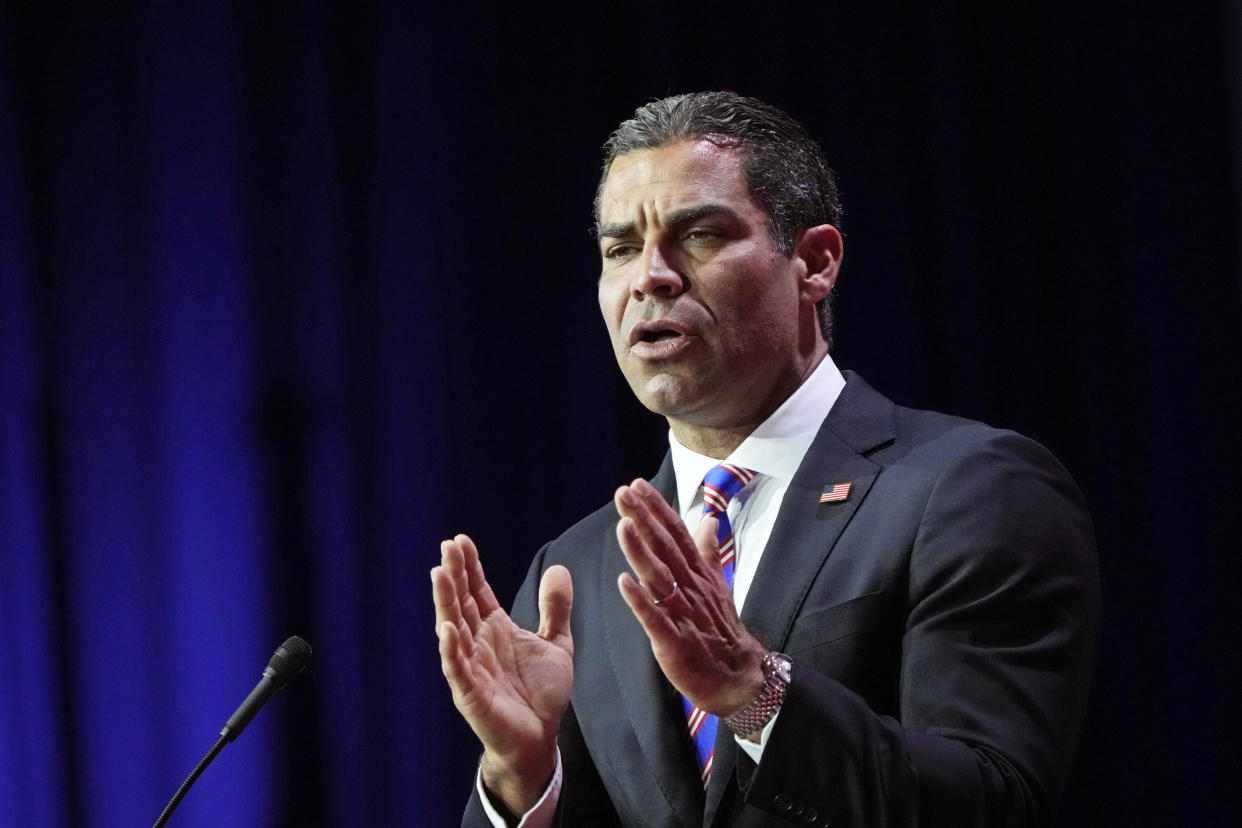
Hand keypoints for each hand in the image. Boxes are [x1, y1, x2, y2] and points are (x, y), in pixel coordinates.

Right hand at [432, 534, 573, 812]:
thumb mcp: (557, 644)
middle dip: (454, 576)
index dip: (470, 567)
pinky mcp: (471, 694)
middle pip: (462, 604)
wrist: (540, 739)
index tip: (460, 540)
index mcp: (495, 630)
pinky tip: (447, 629)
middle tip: (447, 547)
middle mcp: (478, 644)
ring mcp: (471, 668)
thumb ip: (556, 608)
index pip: (478, 592)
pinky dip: (451, 650)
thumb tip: (559, 568)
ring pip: (453, 630)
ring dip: (446, 603)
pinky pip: (458, 669)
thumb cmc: (542, 694)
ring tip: (440, 575)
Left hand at [613, 479, 765, 718]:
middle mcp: (690, 587)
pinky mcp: (674, 641)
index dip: (658, 508)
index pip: (677, 533)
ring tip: (624, 526)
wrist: (737, 676)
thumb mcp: (717, 584)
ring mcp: (683, 613)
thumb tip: (709, 518)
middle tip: (624, 492)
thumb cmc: (720, 628)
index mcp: (698, 573)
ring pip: (660, 577)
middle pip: (666, 547)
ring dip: (641, 551)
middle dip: (644, 519)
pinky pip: (656, 618)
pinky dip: (641, 601)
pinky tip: (625, 582)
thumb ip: (708, 550)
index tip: (638, 485)